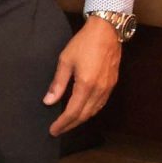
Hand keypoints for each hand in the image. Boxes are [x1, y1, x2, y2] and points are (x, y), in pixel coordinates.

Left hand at [43, 16, 121, 135]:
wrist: (107, 31)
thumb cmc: (84, 43)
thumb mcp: (65, 60)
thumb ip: (58, 83)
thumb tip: (49, 101)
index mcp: (86, 85)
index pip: (73, 112)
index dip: (63, 123)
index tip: (53, 130)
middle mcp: (99, 90)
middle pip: (84, 115)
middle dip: (71, 125)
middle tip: (58, 130)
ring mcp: (108, 88)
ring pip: (94, 111)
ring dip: (81, 120)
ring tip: (68, 123)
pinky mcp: (112, 84)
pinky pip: (101, 104)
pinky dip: (90, 111)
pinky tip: (83, 110)